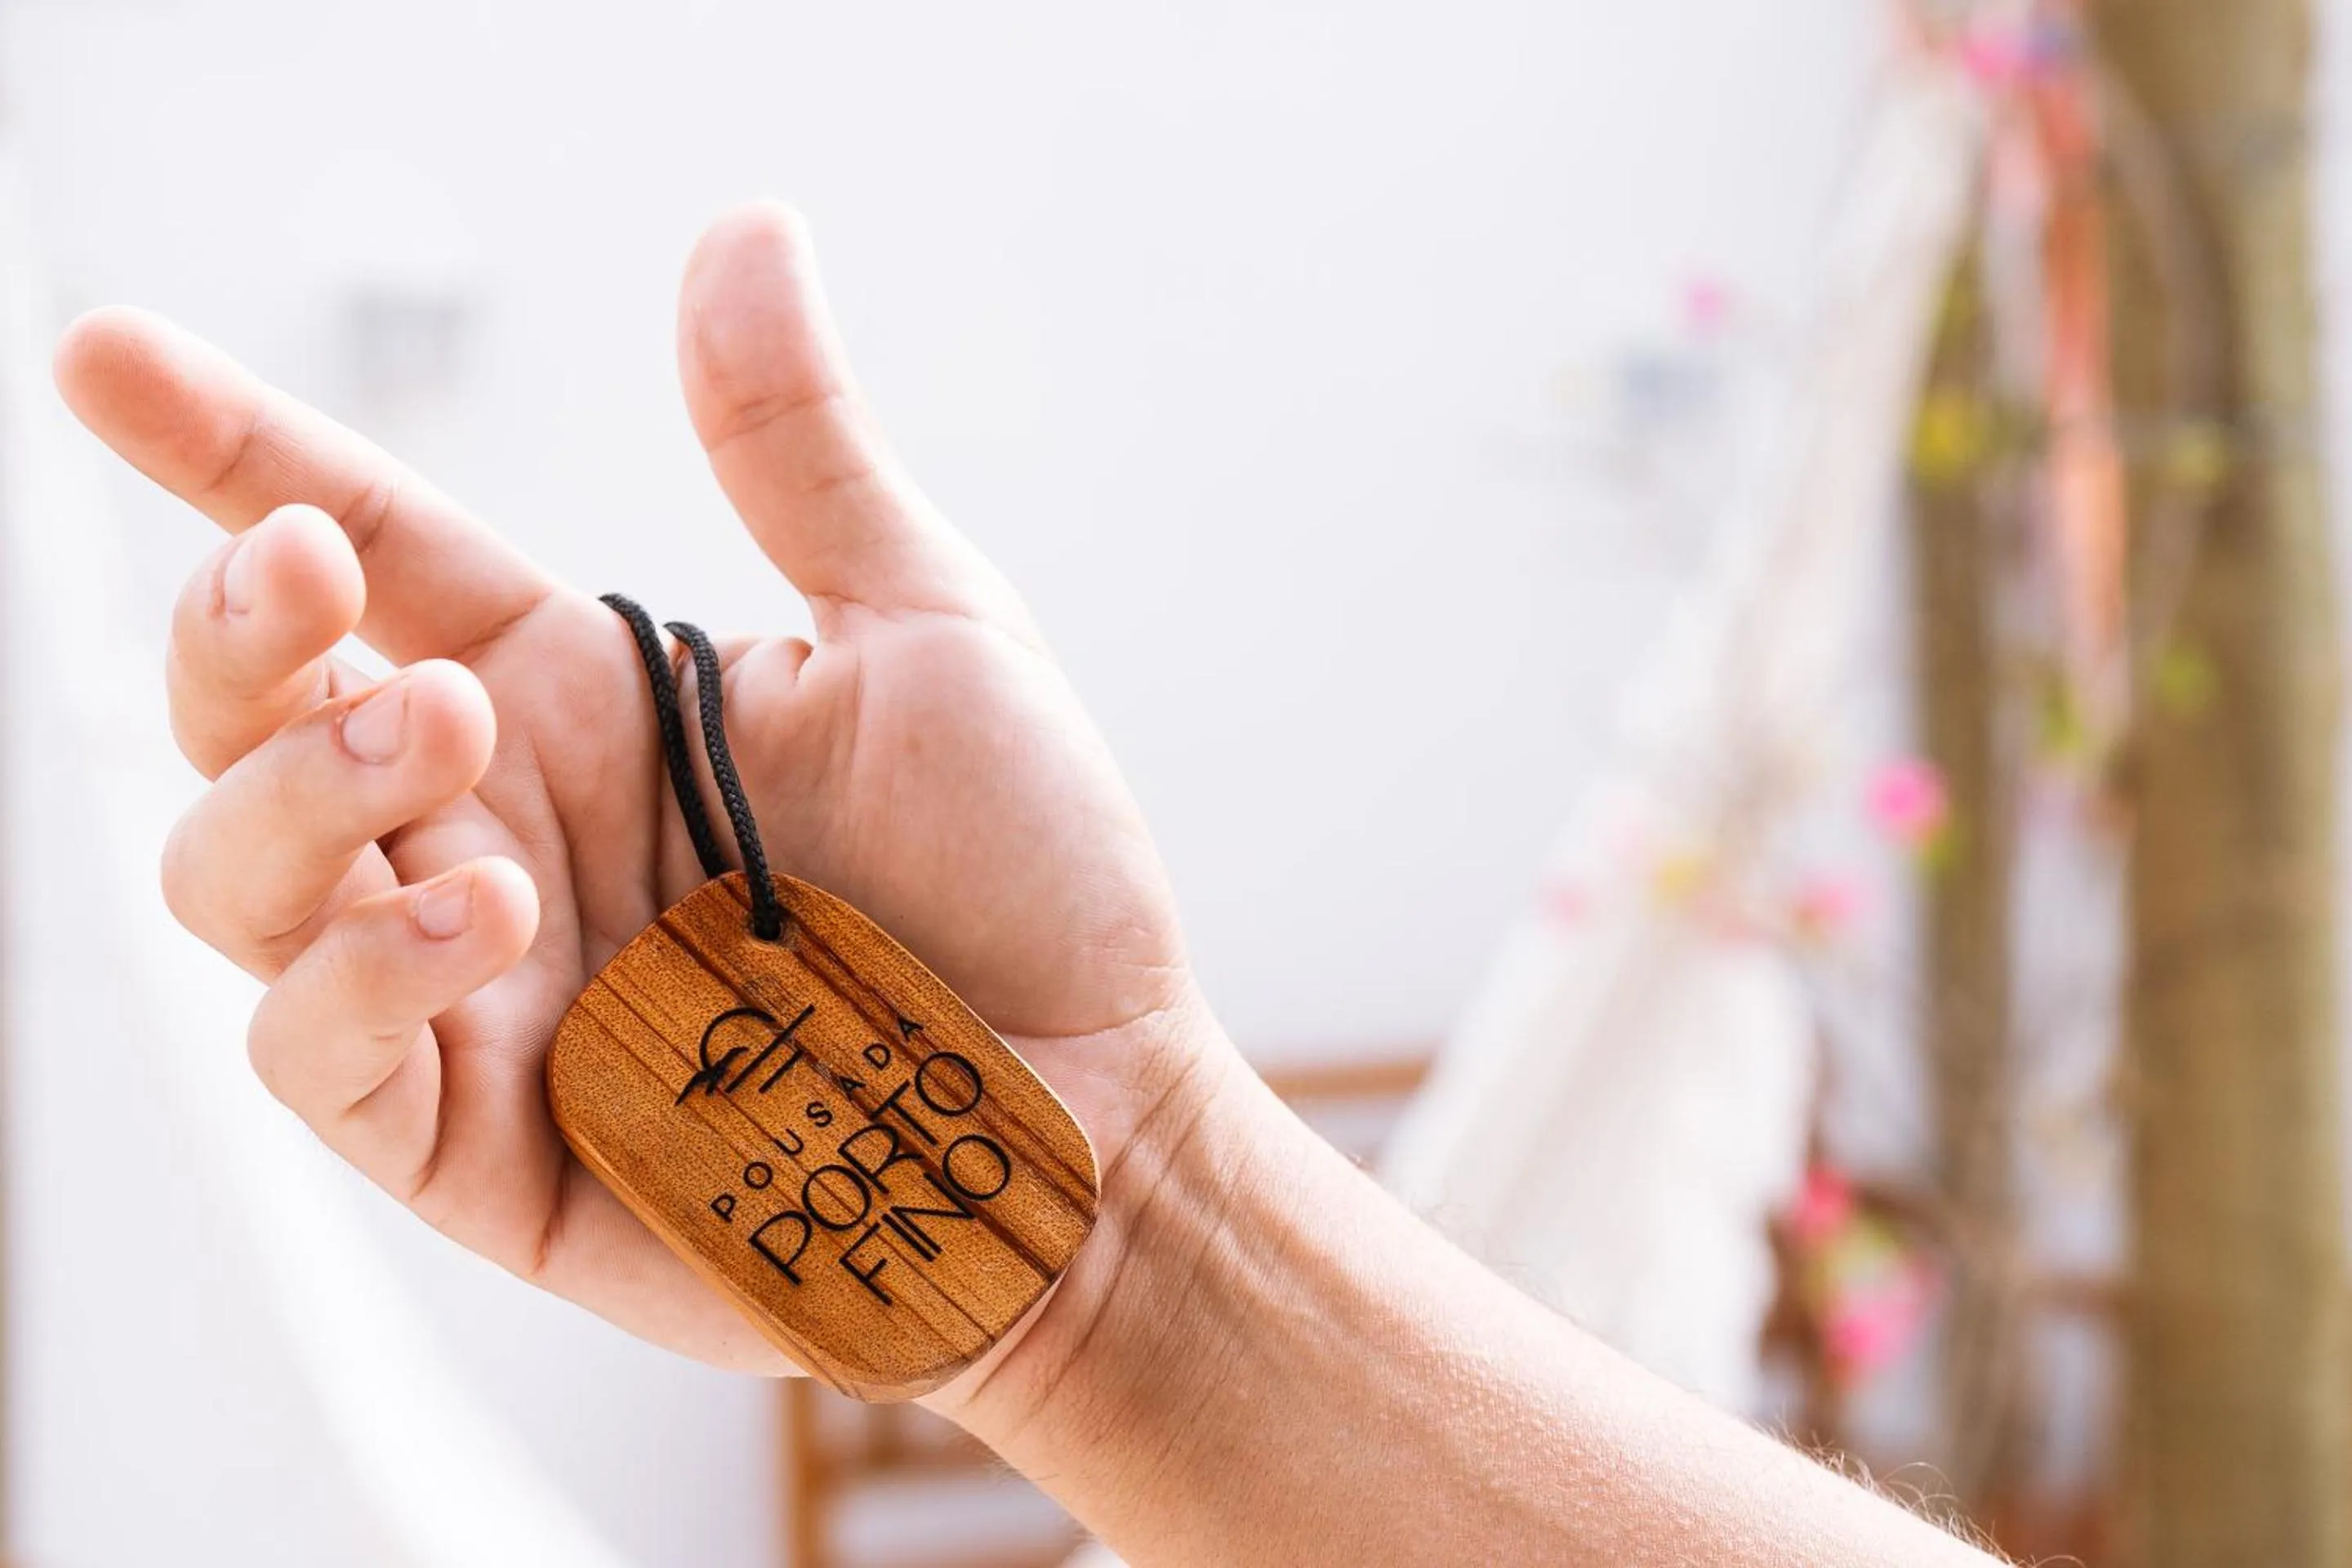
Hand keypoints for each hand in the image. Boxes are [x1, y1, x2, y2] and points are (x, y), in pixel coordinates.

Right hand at [55, 202, 1218, 1379]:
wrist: (1094, 1111)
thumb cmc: (1027, 883)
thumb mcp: (925, 635)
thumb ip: (797, 452)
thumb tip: (743, 228)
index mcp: (576, 693)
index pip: (362, 553)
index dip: (226, 454)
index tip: (106, 357)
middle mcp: (494, 825)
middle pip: (243, 712)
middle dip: (234, 630)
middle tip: (316, 579)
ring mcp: (469, 988)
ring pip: (235, 878)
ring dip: (288, 788)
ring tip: (440, 730)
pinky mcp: (479, 1144)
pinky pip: (317, 1058)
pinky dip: (355, 977)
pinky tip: (482, 915)